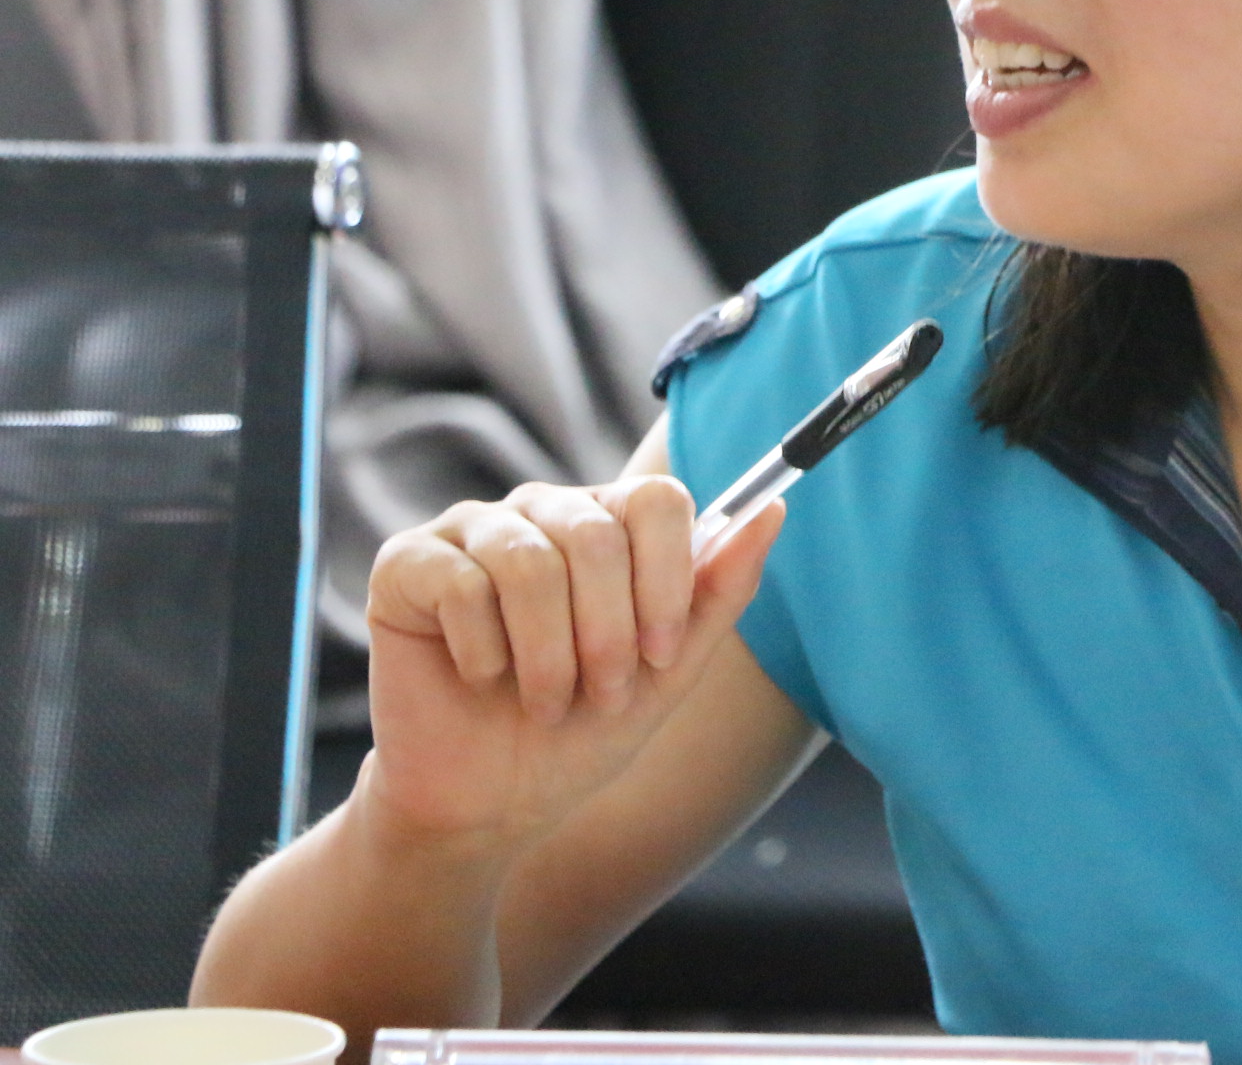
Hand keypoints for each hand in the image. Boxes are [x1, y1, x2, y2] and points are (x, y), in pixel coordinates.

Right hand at [359, 475, 779, 856]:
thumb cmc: (582, 730)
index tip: (661, 652)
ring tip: (545, 701)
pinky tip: (482, 680)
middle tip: (600, 692)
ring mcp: (472, 530)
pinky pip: (460, 585)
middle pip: (598, 533)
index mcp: (609, 523)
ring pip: (530, 562)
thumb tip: (774, 507)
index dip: (667, 580)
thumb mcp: (671, 668)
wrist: (490, 802)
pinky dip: (484, 654)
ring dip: (548, 654)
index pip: (658, 498)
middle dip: (608, 633)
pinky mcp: (407, 563)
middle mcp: (543, 510)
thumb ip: (721, 587)